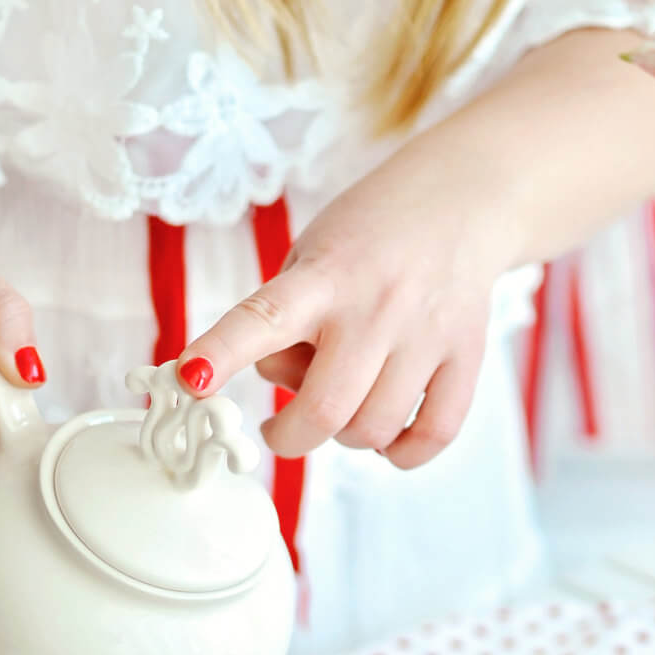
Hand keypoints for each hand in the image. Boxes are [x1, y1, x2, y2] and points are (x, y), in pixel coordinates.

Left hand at [175, 136, 509, 468]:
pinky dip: (401, 452)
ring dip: (346, 437)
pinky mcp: (465, 355)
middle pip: (327, 408)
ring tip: (345, 405)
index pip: (264, 319)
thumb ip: (285, 324)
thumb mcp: (309, 256)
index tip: (189, 380)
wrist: (461, 201)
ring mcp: (426, 334)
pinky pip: (432, 435)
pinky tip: (387, 435)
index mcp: (325, 275)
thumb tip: (288, 393)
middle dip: (290, 438)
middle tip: (279, 431)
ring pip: (375, 429)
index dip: (223, 352)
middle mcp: (376, 305)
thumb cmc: (369, 238)